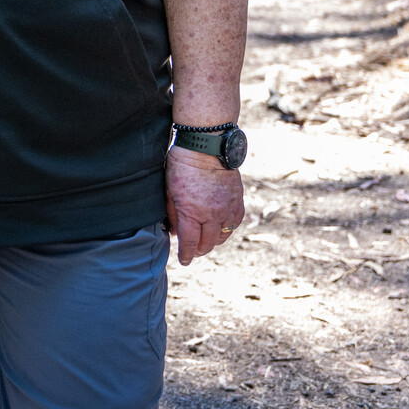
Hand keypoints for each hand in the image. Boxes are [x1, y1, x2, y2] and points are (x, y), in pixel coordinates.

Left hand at [165, 146, 244, 265]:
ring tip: (205, 240)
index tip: (183, 260)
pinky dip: (226, 229)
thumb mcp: (169, 191)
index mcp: (192, 212)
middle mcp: (213, 214)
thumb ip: (172, 215)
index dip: (185, 255)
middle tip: (192, 251)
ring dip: (213, 242)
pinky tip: (218, 227)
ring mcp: (228, 208)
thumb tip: (174, 233)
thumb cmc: (182, 166)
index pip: (190, 243)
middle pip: (208, 244)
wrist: (207, 147)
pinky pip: (234, 224)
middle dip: (198, 251)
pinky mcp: (238, 202)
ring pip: (223, 236)